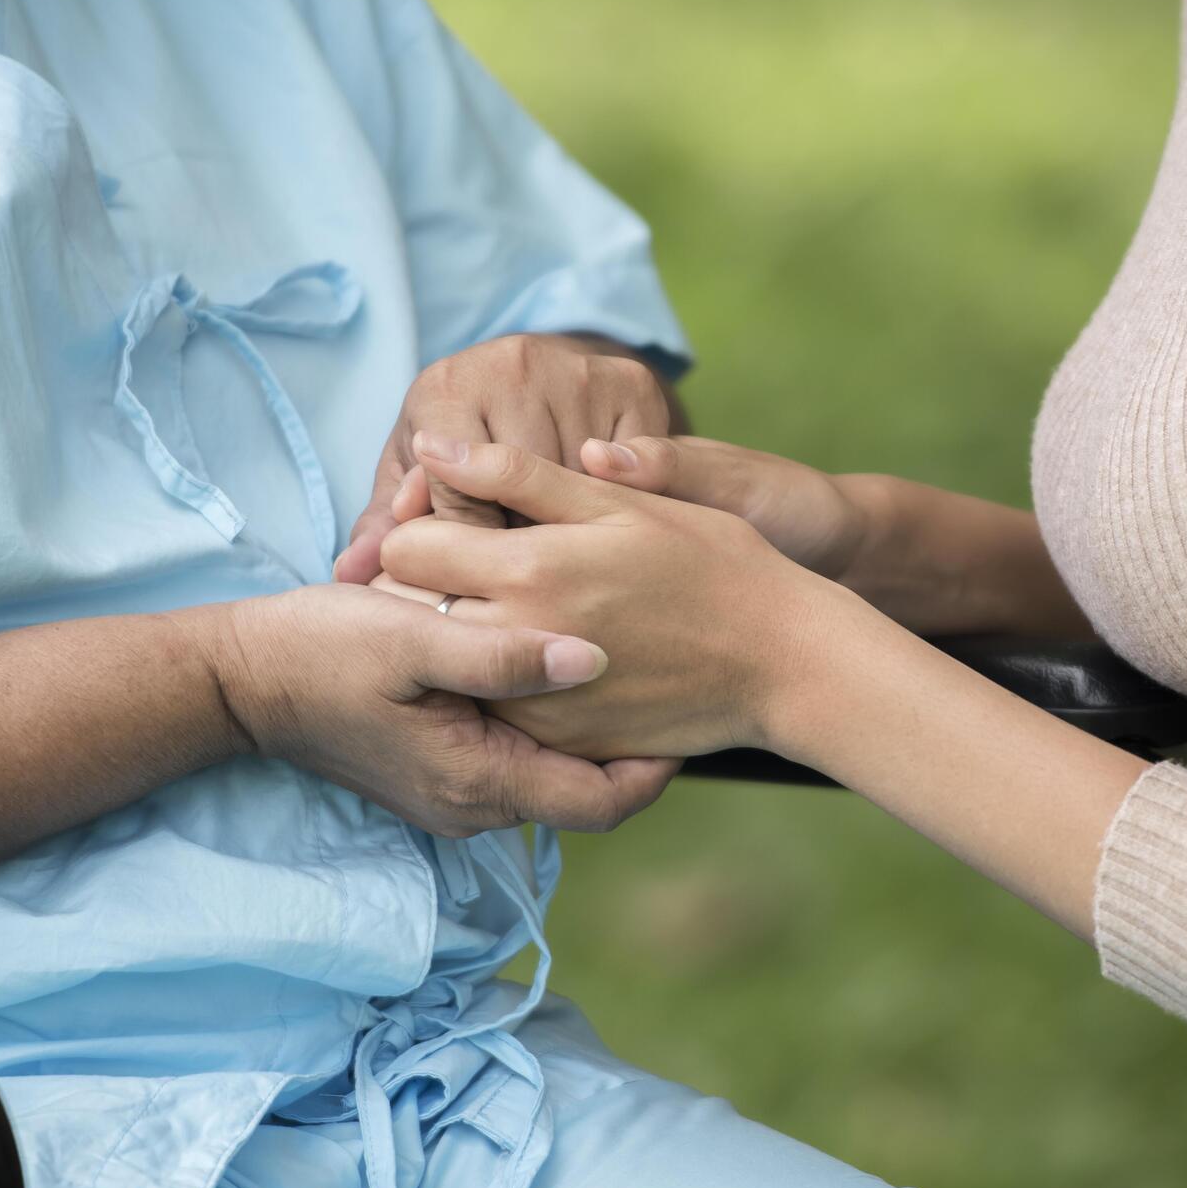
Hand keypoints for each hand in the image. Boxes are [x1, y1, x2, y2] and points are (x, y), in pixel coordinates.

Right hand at [196, 584, 676, 834]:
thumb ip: (502, 654)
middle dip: (633, 737)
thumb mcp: (412, 640)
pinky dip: (550, 717)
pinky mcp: (444, 766)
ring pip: (556, 768)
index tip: (688, 711)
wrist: (243, 678)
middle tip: (674, 674)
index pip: (604, 802)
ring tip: (630, 661)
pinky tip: (561, 662)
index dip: (658, 765)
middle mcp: (475, 803)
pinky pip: (521, 753)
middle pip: (589, 788)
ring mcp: (458, 791)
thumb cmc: (322, 651)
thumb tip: (595, 660)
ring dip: (591, 724)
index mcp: (479, 780)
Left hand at [334, 333, 672, 584]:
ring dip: (572, 532)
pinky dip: (616, 506)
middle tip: (522, 586)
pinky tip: (601, 529)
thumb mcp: (423, 472)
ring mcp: (575, 370)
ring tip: (563, 567)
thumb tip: (350, 571)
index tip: (477, 584)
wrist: (546, 380)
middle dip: (519, 544)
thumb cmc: (468, 439)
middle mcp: (511, 365)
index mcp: (447, 387)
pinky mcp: (631, 381)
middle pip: (521, 490)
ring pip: (577, 485)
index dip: (467, 549)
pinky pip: (628, 471)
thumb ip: (387, 523)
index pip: (457, 493)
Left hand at [375, 437, 863, 762]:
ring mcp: (535, 703)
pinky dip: (497, 683)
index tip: (450, 524)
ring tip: (505, 611)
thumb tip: (432, 445)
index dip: (417, 528)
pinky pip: (493, 709)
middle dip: (421, 588)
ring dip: (453, 639)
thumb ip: (516, 472)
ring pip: (445, 667)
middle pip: (410, 613)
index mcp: (527, 569)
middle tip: (464, 570)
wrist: (784, 662)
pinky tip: (538, 657)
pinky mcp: (558, 742)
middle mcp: (516, 643)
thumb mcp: (620, 503)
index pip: (402, 548)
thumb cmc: (713, 564)